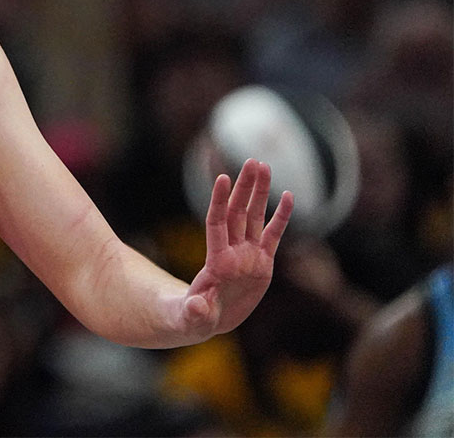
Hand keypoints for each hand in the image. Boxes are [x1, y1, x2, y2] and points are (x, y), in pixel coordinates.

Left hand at [179, 159, 293, 339]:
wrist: (208, 320)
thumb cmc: (193, 318)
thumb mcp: (191, 318)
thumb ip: (194, 312)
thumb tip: (195, 306)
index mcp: (216, 262)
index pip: (216, 223)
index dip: (219, 201)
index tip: (222, 178)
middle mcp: (232, 252)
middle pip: (237, 212)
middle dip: (244, 187)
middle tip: (252, 161)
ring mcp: (248, 256)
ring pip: (254, 217)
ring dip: (260, 193)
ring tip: (264, 166)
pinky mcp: (262, 264)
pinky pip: (273, 236)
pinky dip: (281, 217)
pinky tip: (289, 196)